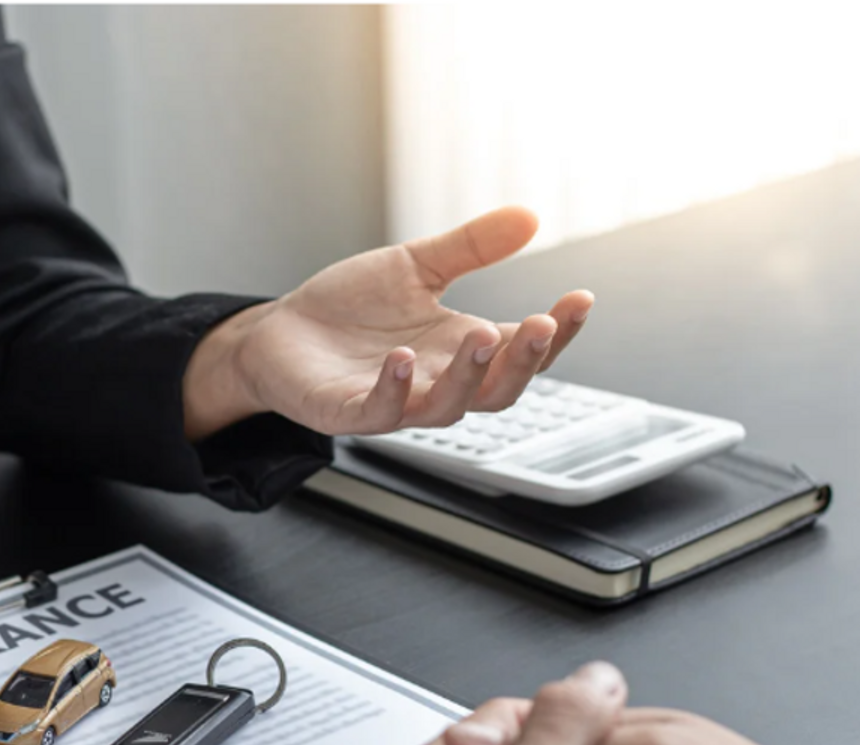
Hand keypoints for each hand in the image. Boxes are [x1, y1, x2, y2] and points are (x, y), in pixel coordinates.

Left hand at [182, 206, 594, 440]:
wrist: (279, 332)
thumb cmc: (349, 310)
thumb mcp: (415, 267)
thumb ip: (470, 247)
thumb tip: (529, 215)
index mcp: (459, 350)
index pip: (522, 351)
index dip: (557, 332)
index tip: (581, 298)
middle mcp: (434, 382)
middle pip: (498, 391)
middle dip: (524, 361)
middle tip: (540, 324)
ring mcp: (392, 402)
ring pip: (446, 408)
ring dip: (467, 376)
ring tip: (480, 337)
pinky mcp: (344, 411)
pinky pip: (376, 413)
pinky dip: (392, 390)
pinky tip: (401, 358)